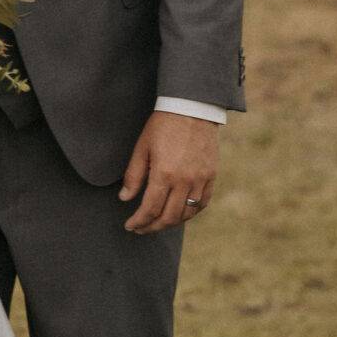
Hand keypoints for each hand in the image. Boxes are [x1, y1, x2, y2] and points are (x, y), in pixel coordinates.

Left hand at [120, 111, 218, 233]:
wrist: (192, 108)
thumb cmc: (163, 125)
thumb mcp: (142, 147)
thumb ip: (134, 175)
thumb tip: (124, 198)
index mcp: (164, 173)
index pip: (150, 209)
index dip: (139, 221)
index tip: (130, 225)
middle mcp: (184, 180)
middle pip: (169, 217)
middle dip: (152, 227)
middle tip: (141, 228)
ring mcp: (200, 179)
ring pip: (186, 214)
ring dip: (171, 223)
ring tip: (158, 222)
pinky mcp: (211, 176)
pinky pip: (202, 203)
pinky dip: (190, 213)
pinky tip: (179, 213)